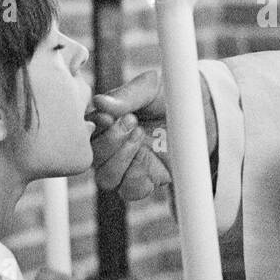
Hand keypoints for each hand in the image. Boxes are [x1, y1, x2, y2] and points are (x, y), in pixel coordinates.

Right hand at [89, 70, 219, 201]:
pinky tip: (149, 157)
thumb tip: (100, 102)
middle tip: (132, 121)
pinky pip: (129, 191)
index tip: (108, 117)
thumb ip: (124, 96)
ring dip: (120, 159)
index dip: (93, 127)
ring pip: (105, 178)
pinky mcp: (142, 181)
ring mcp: (124, 167)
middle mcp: (108, 148)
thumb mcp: (148, 88)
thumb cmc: (167, 98)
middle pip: (91, 158)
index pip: (83, 132)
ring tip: (140, 135)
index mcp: (103, 123)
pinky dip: (137, 177)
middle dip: (109, 141)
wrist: (196, 116)